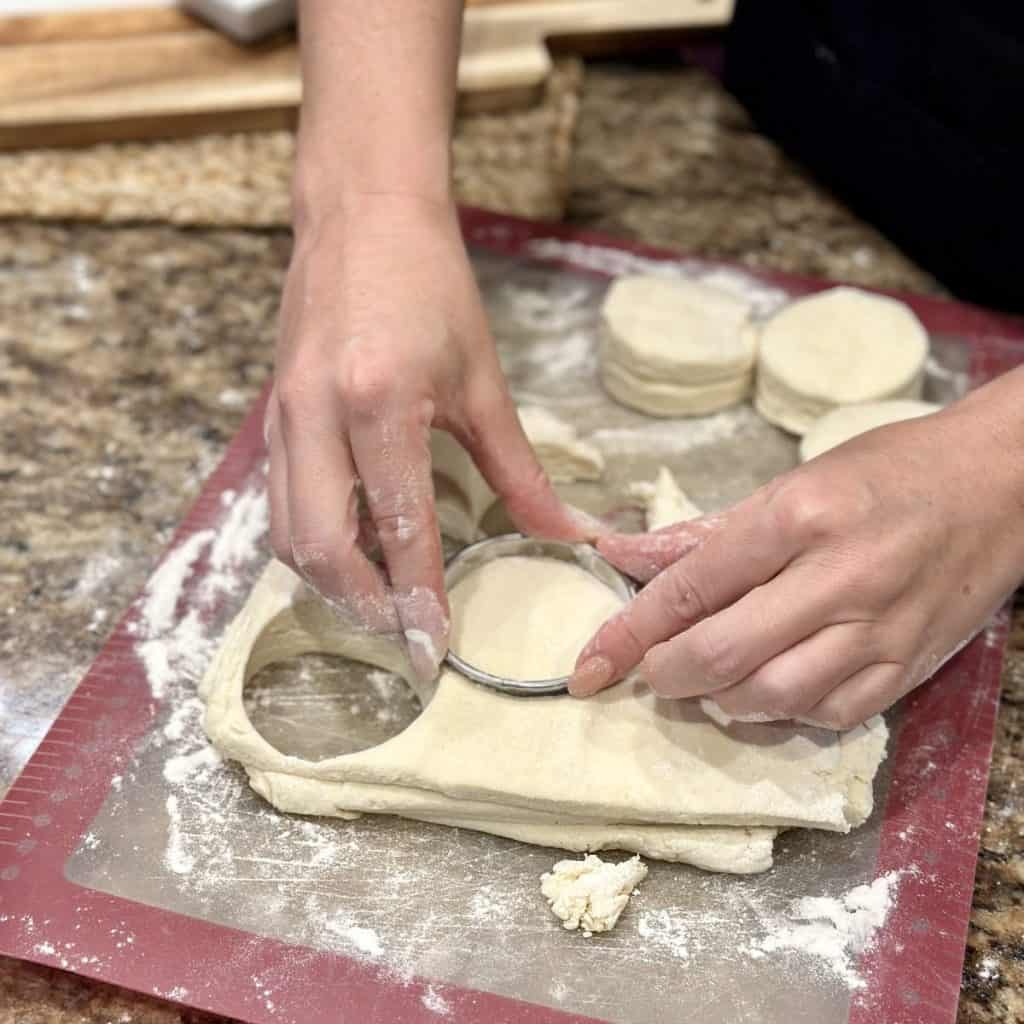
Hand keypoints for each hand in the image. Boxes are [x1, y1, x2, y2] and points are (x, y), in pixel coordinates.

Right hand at [267, 194, 584, 679]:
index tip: (436, 652)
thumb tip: (569, 536)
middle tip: (406, 633)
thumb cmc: (431, 285)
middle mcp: (317, 416)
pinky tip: (354, 547)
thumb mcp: (483, 381)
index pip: (399, 529)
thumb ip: (522, 471)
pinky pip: (279, 502)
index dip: (418, 599)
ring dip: (331, 581)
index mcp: (380, 403)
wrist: (360, 214)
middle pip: (320, 548)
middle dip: (362, 605)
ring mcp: (283, 417)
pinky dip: (313, 541)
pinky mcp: (270, 416)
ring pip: (286, 534)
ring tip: (382, 601)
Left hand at [569, 374, 1023, 727]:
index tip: (590, 667)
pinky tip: (771, 686)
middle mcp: (840, 577)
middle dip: (668, 675)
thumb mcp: (789, 483)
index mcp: (800, 516)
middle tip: (653, 671)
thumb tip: (619, 554)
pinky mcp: (910, 666)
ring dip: (722, 700)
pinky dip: (784, 713)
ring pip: (773, 698)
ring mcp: (880, 629)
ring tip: (710, 678)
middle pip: (724, 654)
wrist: (1002, 482)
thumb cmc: (887, 471)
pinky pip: (829, 715)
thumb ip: (701, 532)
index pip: (691, 588)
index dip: (629, 633)